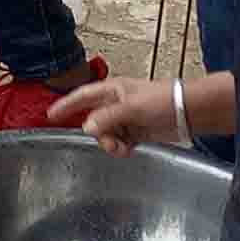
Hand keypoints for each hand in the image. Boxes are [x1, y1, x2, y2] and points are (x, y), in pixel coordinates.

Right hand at [50, 74, 189, 154]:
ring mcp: (126, 118)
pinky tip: (129, 150)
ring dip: (111, 144)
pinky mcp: (137, 132)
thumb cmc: (163, 100)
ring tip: (123, 148)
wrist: (188, 112)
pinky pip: (120, 142)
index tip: (51, 115)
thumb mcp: (132, 107)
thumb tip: (86, 127)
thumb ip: (107, 118)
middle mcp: (117, 104)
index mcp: (112, 91)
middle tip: (109, 142)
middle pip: (94, 121)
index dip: (66, 105)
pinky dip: (121, 148)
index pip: (82, 96)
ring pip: (106, 134)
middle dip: (98, 135)